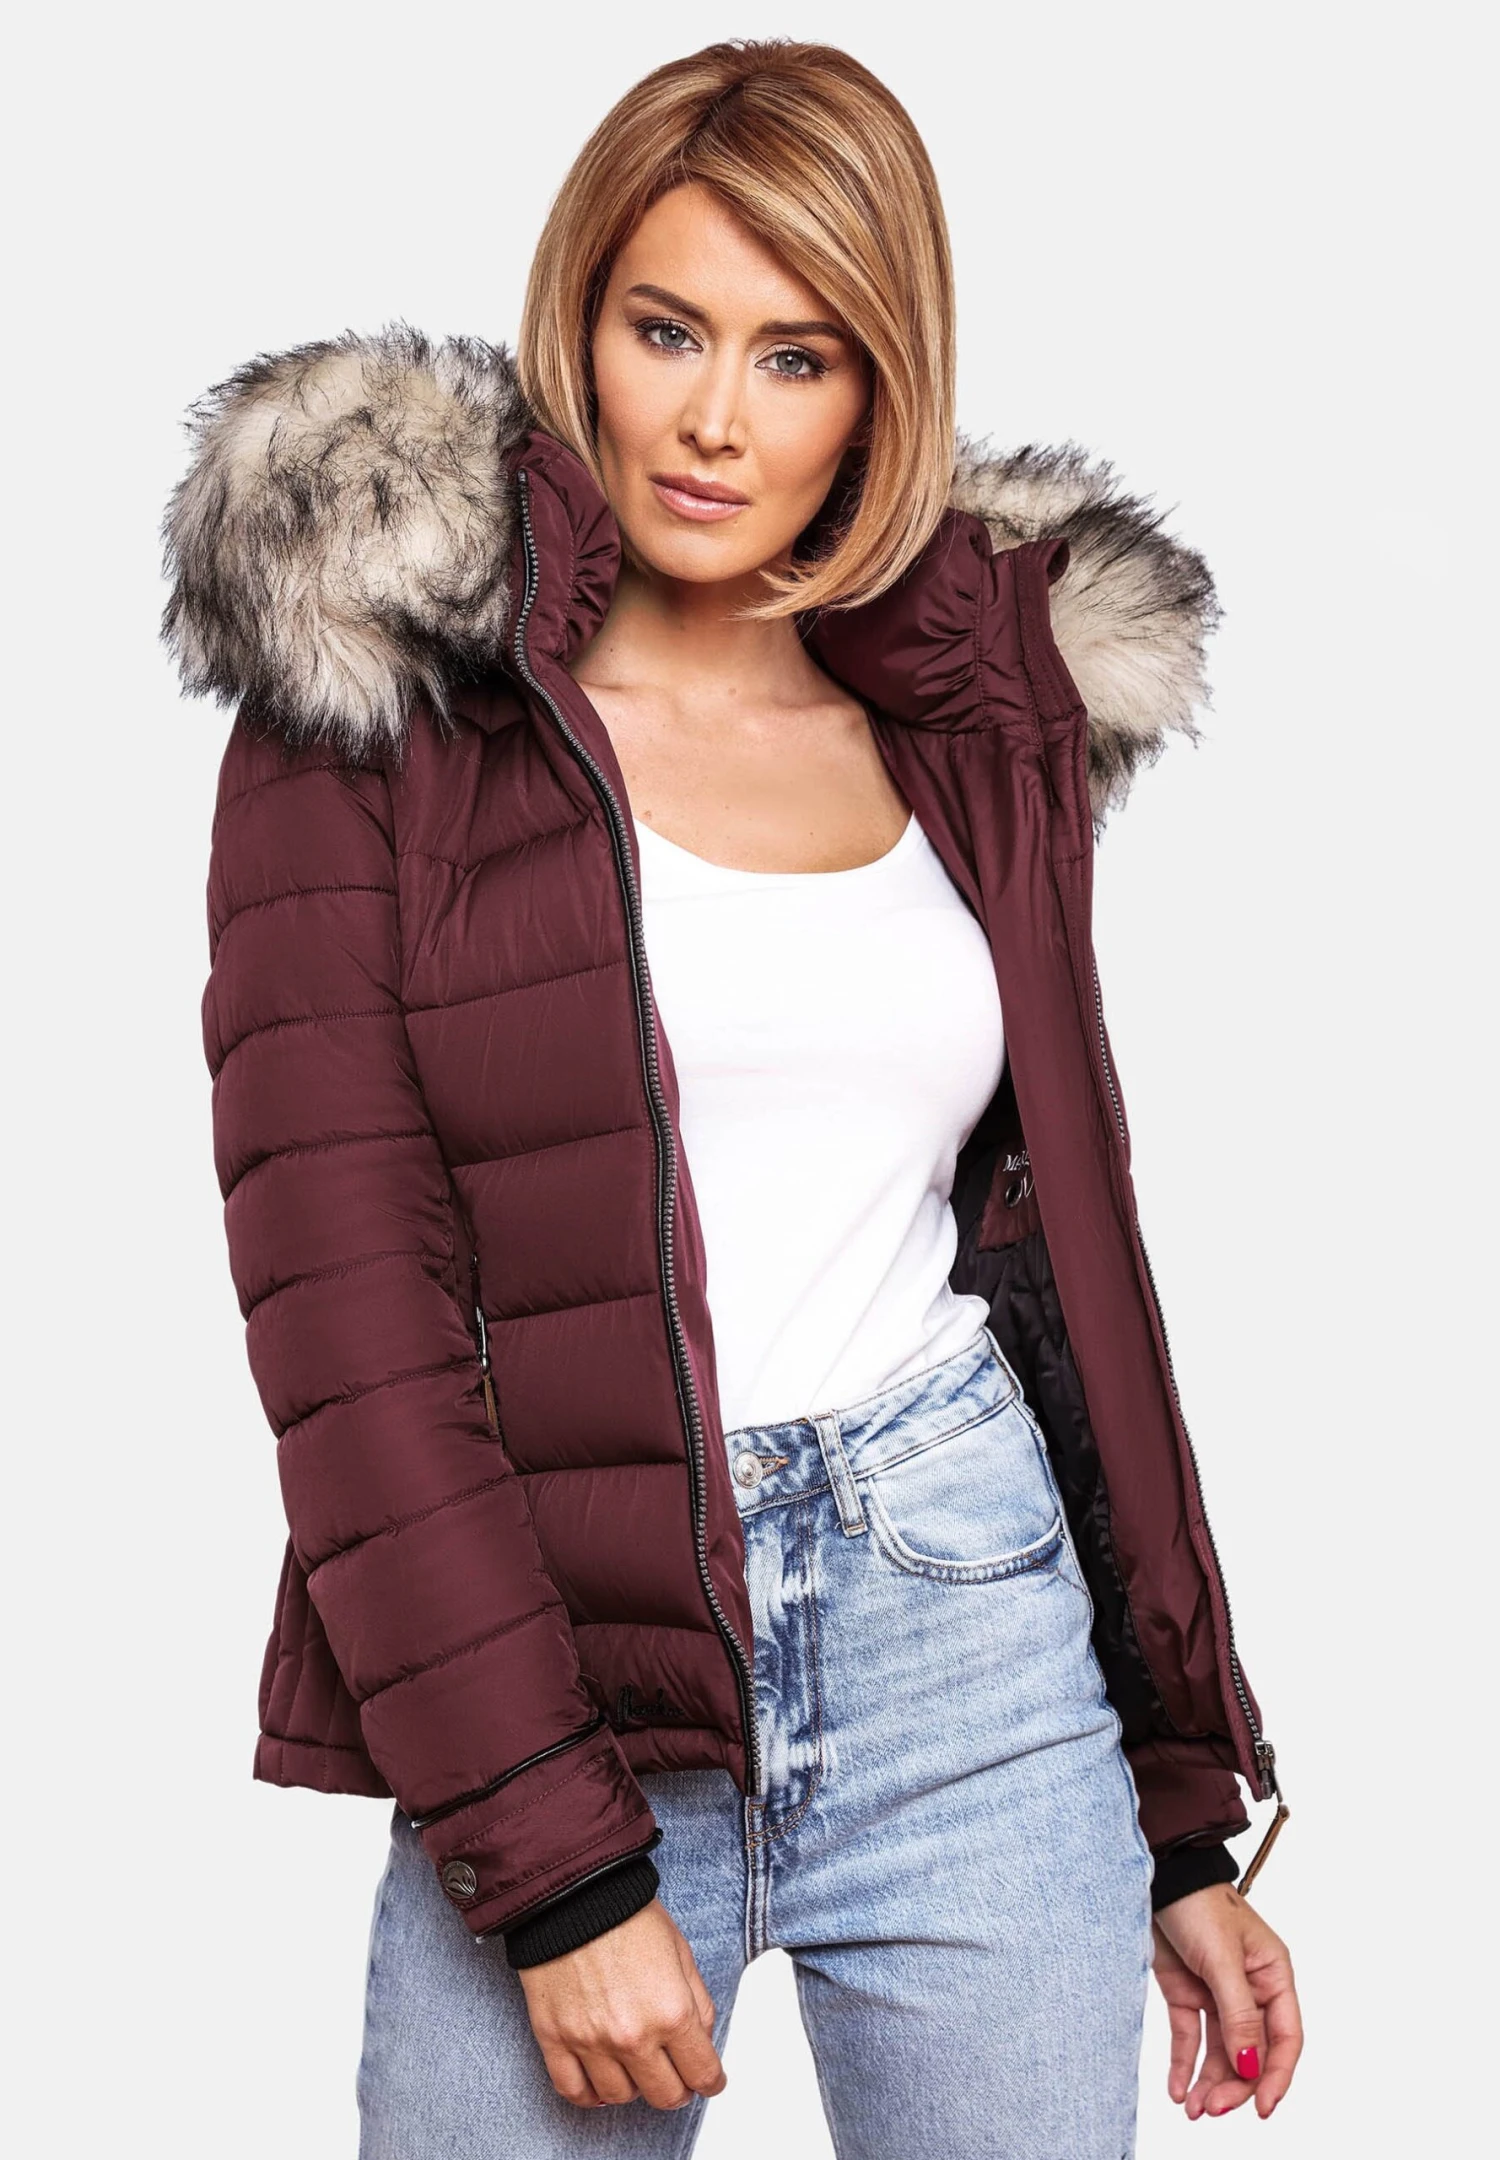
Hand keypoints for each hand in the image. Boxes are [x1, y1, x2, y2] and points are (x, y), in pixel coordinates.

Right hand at [517, 1896, 726, 2111]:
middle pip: (665, 2096)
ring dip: (634, 2088)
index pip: (702, 2074)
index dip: (711, 2081)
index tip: (710, 2080)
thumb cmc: (628, 1914)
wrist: (573, 1894)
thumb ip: (698, 2003)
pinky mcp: (555, 2038)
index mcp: (672, 2012)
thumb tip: (702, 2042)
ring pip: (620, 2097)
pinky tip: (599, 2081)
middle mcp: (633, 2036)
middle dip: (677, 2089)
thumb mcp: (681, 1952)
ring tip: (635, 2068)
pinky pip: (573, 2091)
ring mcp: (591, 2042)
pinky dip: (589, 2095)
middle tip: (675, 2076)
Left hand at [1151, 1882, 1301, 2119]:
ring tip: (1194, 2108)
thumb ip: (1238, 2013)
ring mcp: (1216, 1993)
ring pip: (1220, 2051)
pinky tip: (1178, 2089)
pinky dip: (1185, 2065)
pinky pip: (1190, 2037)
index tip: (1261, 2107)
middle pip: (1250, 2051)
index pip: (1285, 2037)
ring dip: (1209, 2082)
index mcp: (1273, 1975)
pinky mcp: (1186, 1993)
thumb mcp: (1222, 1958)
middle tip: (1213, 2109)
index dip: (1276, 2076)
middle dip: (1235, 2084)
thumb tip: (1249, 2065)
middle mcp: (1249, 1989)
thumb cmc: (1198, 1902)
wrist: (1156, 1876)